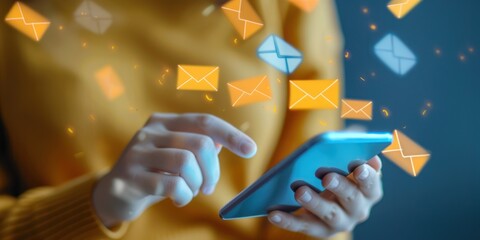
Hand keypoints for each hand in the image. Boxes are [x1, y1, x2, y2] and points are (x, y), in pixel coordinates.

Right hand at [93, 113, 256, 226]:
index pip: (205, 121)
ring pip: (186, 163)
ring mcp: (137, 153)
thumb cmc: (154, 173)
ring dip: (196, 184)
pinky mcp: (129, 177)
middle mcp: (149, 132)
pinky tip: (178, 199)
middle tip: (208, 187)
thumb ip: (197, 146)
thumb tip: (222, 142)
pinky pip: (170, 185)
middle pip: (200, 143)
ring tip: (191, 192)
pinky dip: (183, 196)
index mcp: (164, 122)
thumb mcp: (176, 156)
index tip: (251, 150)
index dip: (231, 135)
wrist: (113, 194)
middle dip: (212, 170)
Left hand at [268, 156, 382, 237]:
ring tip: (300, 192)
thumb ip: (351, 146)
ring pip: (328, 214)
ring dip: (315, 203)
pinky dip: (287, 220)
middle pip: (351, 200)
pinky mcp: (317, 230)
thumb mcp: (346, 158)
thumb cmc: (338, 170)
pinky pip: (301, 226)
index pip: (372, 184)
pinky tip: (273, 213)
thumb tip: (354, 133)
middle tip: (326, 177)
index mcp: (369, 191)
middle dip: (340, 187)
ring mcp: (338, 222)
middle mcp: (358, 210)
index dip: (367, 177)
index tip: (359, 167)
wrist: (327, 195)